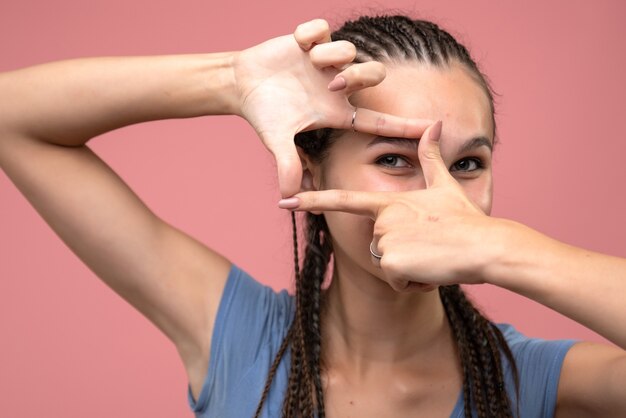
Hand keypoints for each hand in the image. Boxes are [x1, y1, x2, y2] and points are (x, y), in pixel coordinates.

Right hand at [233, 19, 433, 196]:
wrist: (243, 85)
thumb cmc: (265, 114)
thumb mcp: (277, 140)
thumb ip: (287, 165)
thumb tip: (287, 196)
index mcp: (336, 111)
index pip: (378, 121)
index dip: (404, 125)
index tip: (433, 128)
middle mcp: (337, 85)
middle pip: (374, 75)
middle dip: (358, 76)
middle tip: (330, 85)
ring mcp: (325, 62)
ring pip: (350, 50)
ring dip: (329, 55)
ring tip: (308, 62)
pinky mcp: (311, 40)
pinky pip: (323, 27)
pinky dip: (311, 33)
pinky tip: (298, 45)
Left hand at [280, 121, 503, 291]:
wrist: (484, 246)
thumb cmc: (465, 218)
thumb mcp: (445, 186)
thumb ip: (431, 158)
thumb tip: (434, 124)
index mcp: (389, 202)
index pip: (343, 201)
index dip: (312, 201)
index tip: (284, 201)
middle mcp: (381, 219)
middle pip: (377, 244)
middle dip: (400, 253)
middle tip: (428, 246)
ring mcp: (385, 239)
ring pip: (386, 264)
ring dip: (408, 268)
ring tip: (431, 256)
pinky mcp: (391, 262)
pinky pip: (395, 281)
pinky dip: (413, 283)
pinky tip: (431, 270)